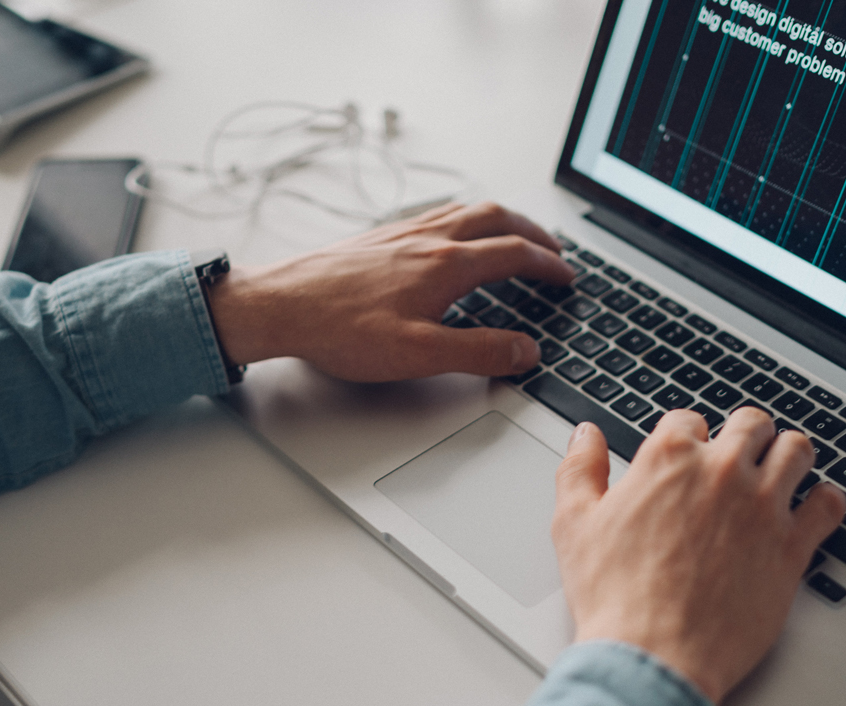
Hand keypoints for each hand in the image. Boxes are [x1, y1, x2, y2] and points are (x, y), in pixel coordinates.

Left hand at [205, 202, 573, 380]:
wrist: (279, 306)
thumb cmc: (339, 330)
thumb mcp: (418, 355)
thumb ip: (478, 352)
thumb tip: (524, 350)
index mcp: (445, 264)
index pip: (514, 254)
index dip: (548, 265)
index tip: (566, 277)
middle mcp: (427, 238)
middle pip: (497, 218)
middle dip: (534, 232)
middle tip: (554, 251)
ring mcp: (402, 233)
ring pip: (466, 211)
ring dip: (502, 220)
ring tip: (517, 235)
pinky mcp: (379, 237)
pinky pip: (437, 214)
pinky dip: (466, 220)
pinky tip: (455, 236)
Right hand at [551, 407, 845, 704]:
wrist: (654, 654)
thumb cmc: (614, 597)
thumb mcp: (574, 525)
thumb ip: (580, 470)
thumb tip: (586, 436)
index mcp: (669, 459)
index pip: (689, 420)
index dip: (688, 436)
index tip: (689, 453)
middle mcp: (722, 472)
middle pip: (751, 424)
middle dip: (745, 435)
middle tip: (741, 455)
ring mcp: (762, 507)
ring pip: (796, 451)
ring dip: (788, 455)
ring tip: (782, 469)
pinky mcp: (792, 546)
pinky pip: (827, 505)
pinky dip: (824, 502)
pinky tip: (814, 508)